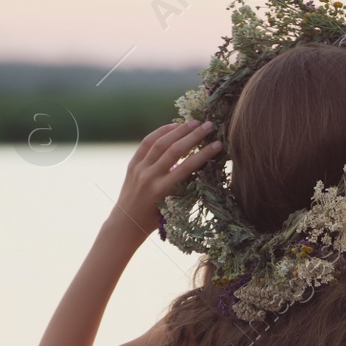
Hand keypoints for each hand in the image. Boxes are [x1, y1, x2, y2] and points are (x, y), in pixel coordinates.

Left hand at [110, 120, 220, 237]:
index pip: (187, 167)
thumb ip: (183, 185)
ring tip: (194, 122)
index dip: (204, 154)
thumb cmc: (155, 219)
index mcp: (163, 190)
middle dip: (194, 136)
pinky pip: (147, 143)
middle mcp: (150, 177)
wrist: (127, 223)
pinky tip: (173, 126)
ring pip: (160, 143)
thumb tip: (198, 163)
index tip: (218, 144)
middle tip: (209, 125)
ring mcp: (139, 169)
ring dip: (179, 130)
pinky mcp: (132, 164)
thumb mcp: (173, 205)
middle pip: (175, 150)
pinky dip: (161, 132)